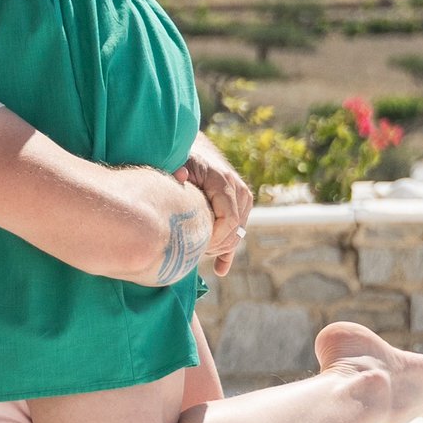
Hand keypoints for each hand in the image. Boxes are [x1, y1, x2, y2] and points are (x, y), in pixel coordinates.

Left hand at [181, 133, 253, 276]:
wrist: (197, 152)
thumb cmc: (185, 159)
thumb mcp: (180, 161)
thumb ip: (179, 170)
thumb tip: (179, 176)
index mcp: (225, 182)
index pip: (229, 219)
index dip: (215, 237)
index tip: (196, 245)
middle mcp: (239, 190)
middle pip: (234, 230)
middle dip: (215, 245)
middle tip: (193, 252)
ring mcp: (243, 199)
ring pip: (237, 234)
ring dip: (219, 247)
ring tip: (198, 252)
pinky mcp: (242, 208)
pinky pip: (238, 234)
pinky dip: (228, 253)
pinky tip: (219, 270)